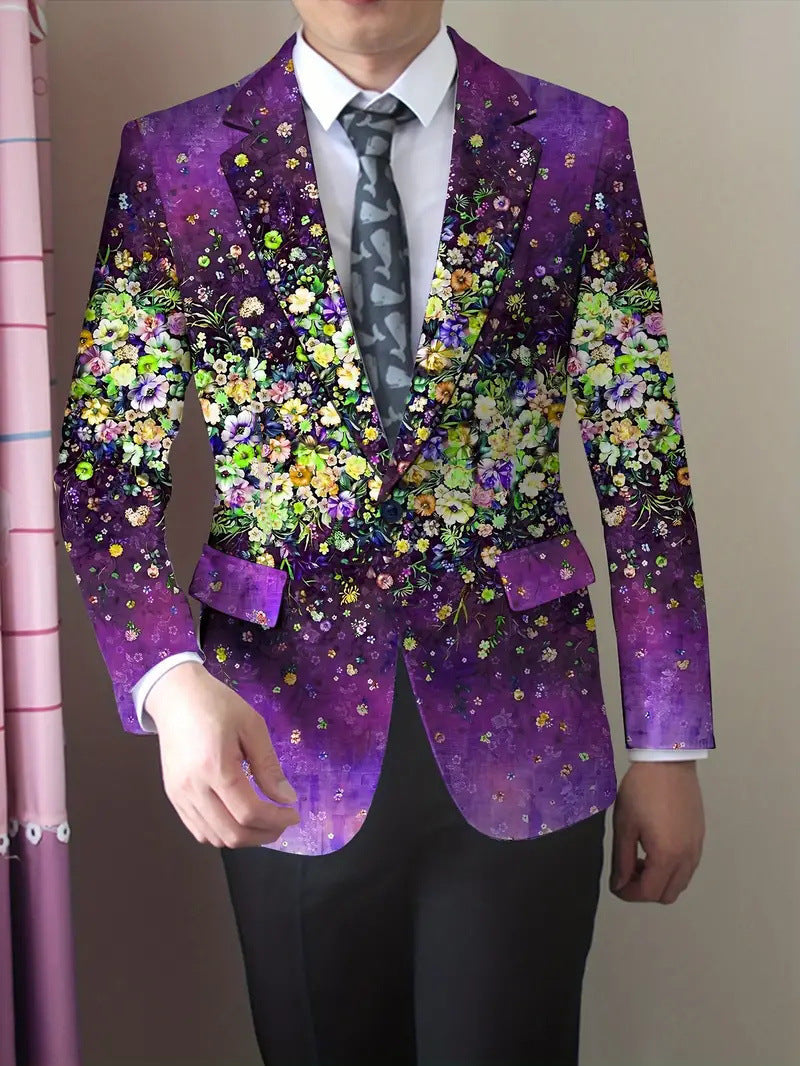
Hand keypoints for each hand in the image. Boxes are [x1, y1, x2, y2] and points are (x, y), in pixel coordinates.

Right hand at [145, 661, 299, 847]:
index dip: (276, 820)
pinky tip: (239, 819)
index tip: (294, 814)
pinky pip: (199, 830)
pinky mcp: (173, 797)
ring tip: (264, 822)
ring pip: (214, 838)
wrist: (176, 696)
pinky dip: (222, 833)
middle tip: (282, 822)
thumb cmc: (217, 705)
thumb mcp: (252, 726)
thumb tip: (286, 799)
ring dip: (244, 838)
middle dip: (264, 834)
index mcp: (215, 767)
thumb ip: (268, 766)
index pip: (249, 812)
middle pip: (232, 833)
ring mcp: (179, 796)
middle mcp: (193, 788)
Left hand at [610, 761, 704, 903]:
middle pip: (668, 894)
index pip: (648, 892)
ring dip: (659, 880)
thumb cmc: (641, 791)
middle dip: (644, 890)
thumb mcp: (625, 825)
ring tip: (639, 859)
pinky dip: (671, 869)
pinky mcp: (700, 838)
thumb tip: (620, 885)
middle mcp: (687, 858)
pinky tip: (654, 849)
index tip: (615, 884)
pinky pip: (687, 867)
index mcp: (667, 856)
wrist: (668, 763)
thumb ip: (622, 860)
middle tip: (627, 871)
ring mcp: (697, 848)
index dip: (628, 894)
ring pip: (680, 883)